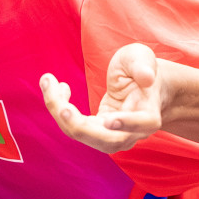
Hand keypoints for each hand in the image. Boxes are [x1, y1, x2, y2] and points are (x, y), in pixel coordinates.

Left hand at [40, 43, 165, 153]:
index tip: (108, 120)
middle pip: (106, 140)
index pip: (143, 124)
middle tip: (61, 106)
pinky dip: (59, 106)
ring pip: (84, 135)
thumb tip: (146, 77)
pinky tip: (53, 85)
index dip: (127, 124)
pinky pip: (73, 125)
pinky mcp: (95, 131)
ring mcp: (112, 135)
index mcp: (149, 113)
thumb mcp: (142, 58)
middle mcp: (132, 132)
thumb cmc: (141, 68)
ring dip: (60, 112)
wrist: (140, 86)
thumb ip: (143, 65)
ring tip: (48, 82)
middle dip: (79, 124)